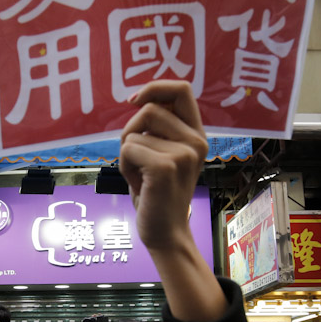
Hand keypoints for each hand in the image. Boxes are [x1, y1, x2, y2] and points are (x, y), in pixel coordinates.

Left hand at [119, 80, 207, 252]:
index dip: (153, 87)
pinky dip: (124, 167)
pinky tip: (139, 184)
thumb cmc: (157, 193)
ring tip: (140, 176)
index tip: (133, 102)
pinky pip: (128, 149)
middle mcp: (196, 141)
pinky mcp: (166, 167)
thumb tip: (139, 98)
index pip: (181, 89)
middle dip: (130, 131)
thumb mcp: (163, 154)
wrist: (166, 233)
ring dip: (126, 154)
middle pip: (149, 108)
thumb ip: (159, 128)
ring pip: (134, 132)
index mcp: (196, 134)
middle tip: (136, 160)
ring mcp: (183, 154)